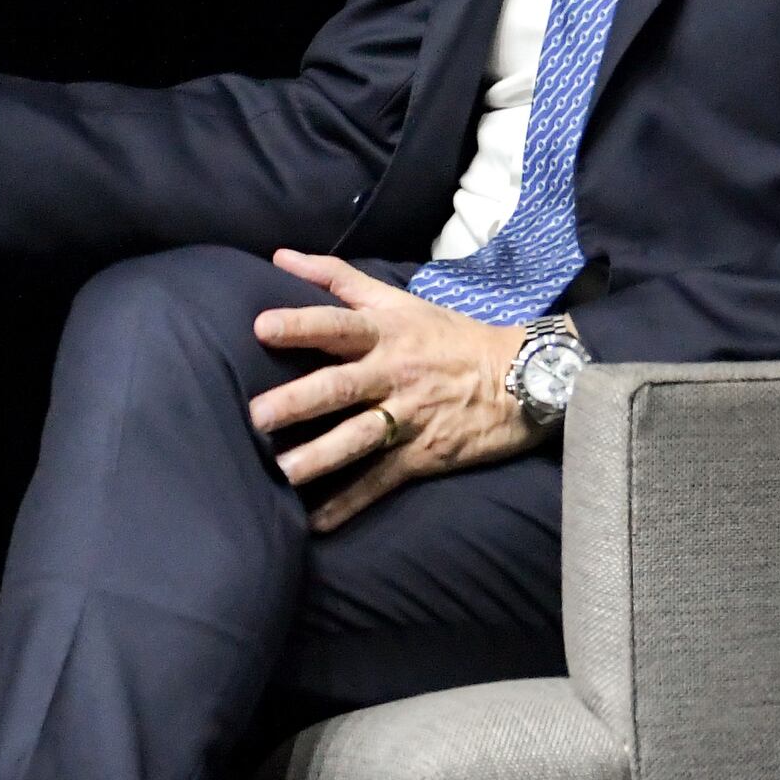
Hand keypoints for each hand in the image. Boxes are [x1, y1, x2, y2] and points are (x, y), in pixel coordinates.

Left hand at [243, 252, 529, 530]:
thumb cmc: (448, 336)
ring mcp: (410, 417)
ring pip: (359, 438)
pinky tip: (315, 524)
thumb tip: (279, 255)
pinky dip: (349, 505)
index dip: (302, 324)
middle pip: (341, 386)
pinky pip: (380, 482)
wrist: (522, 378)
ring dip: (320, 457)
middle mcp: (394, 374)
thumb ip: (337, 278)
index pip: (338, 324)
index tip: (261, 326)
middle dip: (299, 401)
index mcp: (386, 333)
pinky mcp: (423, 455)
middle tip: (257, 416)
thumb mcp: (399, 301)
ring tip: (281, 474)